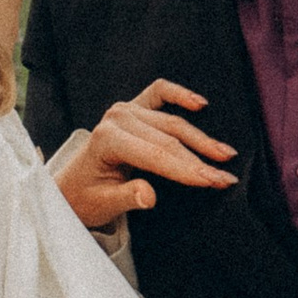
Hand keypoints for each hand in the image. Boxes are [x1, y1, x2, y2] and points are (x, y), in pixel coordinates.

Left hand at [55, 79, 236, 231]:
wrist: (71, 186)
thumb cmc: (86, 197)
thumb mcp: (103, 204)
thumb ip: (127, 198)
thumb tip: (150, 196)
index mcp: (107, 139)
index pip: (156, 155)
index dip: (187, 170)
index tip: (214, 182)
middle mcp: (116, 118)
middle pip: (168, 139)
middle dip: (200, 160)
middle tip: (227, 178)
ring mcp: (125, 109)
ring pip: (171, 121)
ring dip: (201, 138)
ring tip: (226, 155)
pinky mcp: (132, 107)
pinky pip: (159, 92)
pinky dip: (180, 95)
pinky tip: (200, 104)